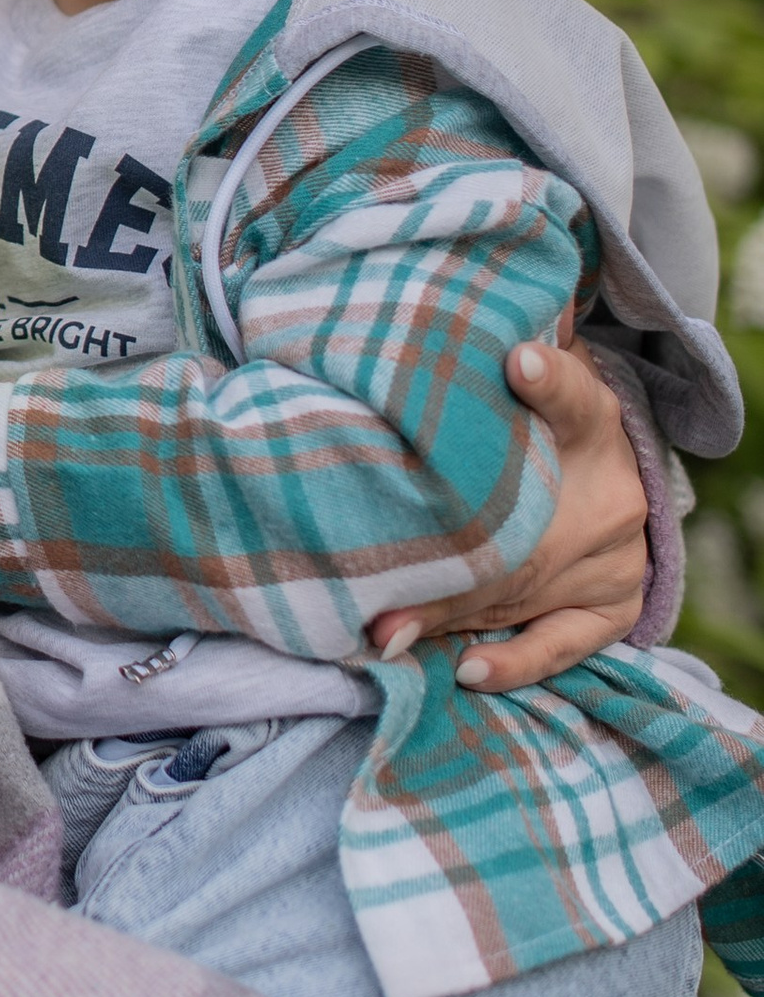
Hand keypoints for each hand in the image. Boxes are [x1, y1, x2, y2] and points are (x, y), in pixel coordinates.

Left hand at [368, 330, 650, 693]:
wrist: (603, 465)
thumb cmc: (526, 416)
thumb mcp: (514, 372)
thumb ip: (480, 357)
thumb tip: (423, 326)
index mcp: (587, 415)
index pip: (571, 392)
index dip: (548, 377)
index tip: (518, 361)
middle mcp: (610, 487)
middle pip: (521, 526)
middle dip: (443, 558)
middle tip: (379, 583)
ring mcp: (618, 553)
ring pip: (524, 587)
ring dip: (448, 615)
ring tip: (385, 633)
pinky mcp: (615, 602)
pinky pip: (566, 642)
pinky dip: (515, 662)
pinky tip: (467, 670)